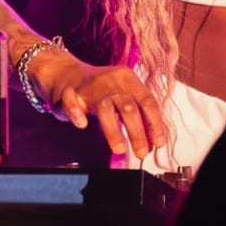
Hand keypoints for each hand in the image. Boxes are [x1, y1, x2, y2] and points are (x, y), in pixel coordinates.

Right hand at [41, 51, 162, 164]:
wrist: (66, 72)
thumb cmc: (100, 88)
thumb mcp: (123, 95)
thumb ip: (138, 115)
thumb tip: (153, 142)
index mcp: (128, 79)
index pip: (148, 101)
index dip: (155, 123)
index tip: (159, 142)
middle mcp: (112, 81)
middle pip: (129, 107)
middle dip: (137, 133)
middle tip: (142, 153)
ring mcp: (90, 86)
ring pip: (105, 109)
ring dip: (114, 131)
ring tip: (119, 148)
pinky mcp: (69, 92)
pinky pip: (73, 103)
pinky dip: (78, 114)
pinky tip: (83, 124)